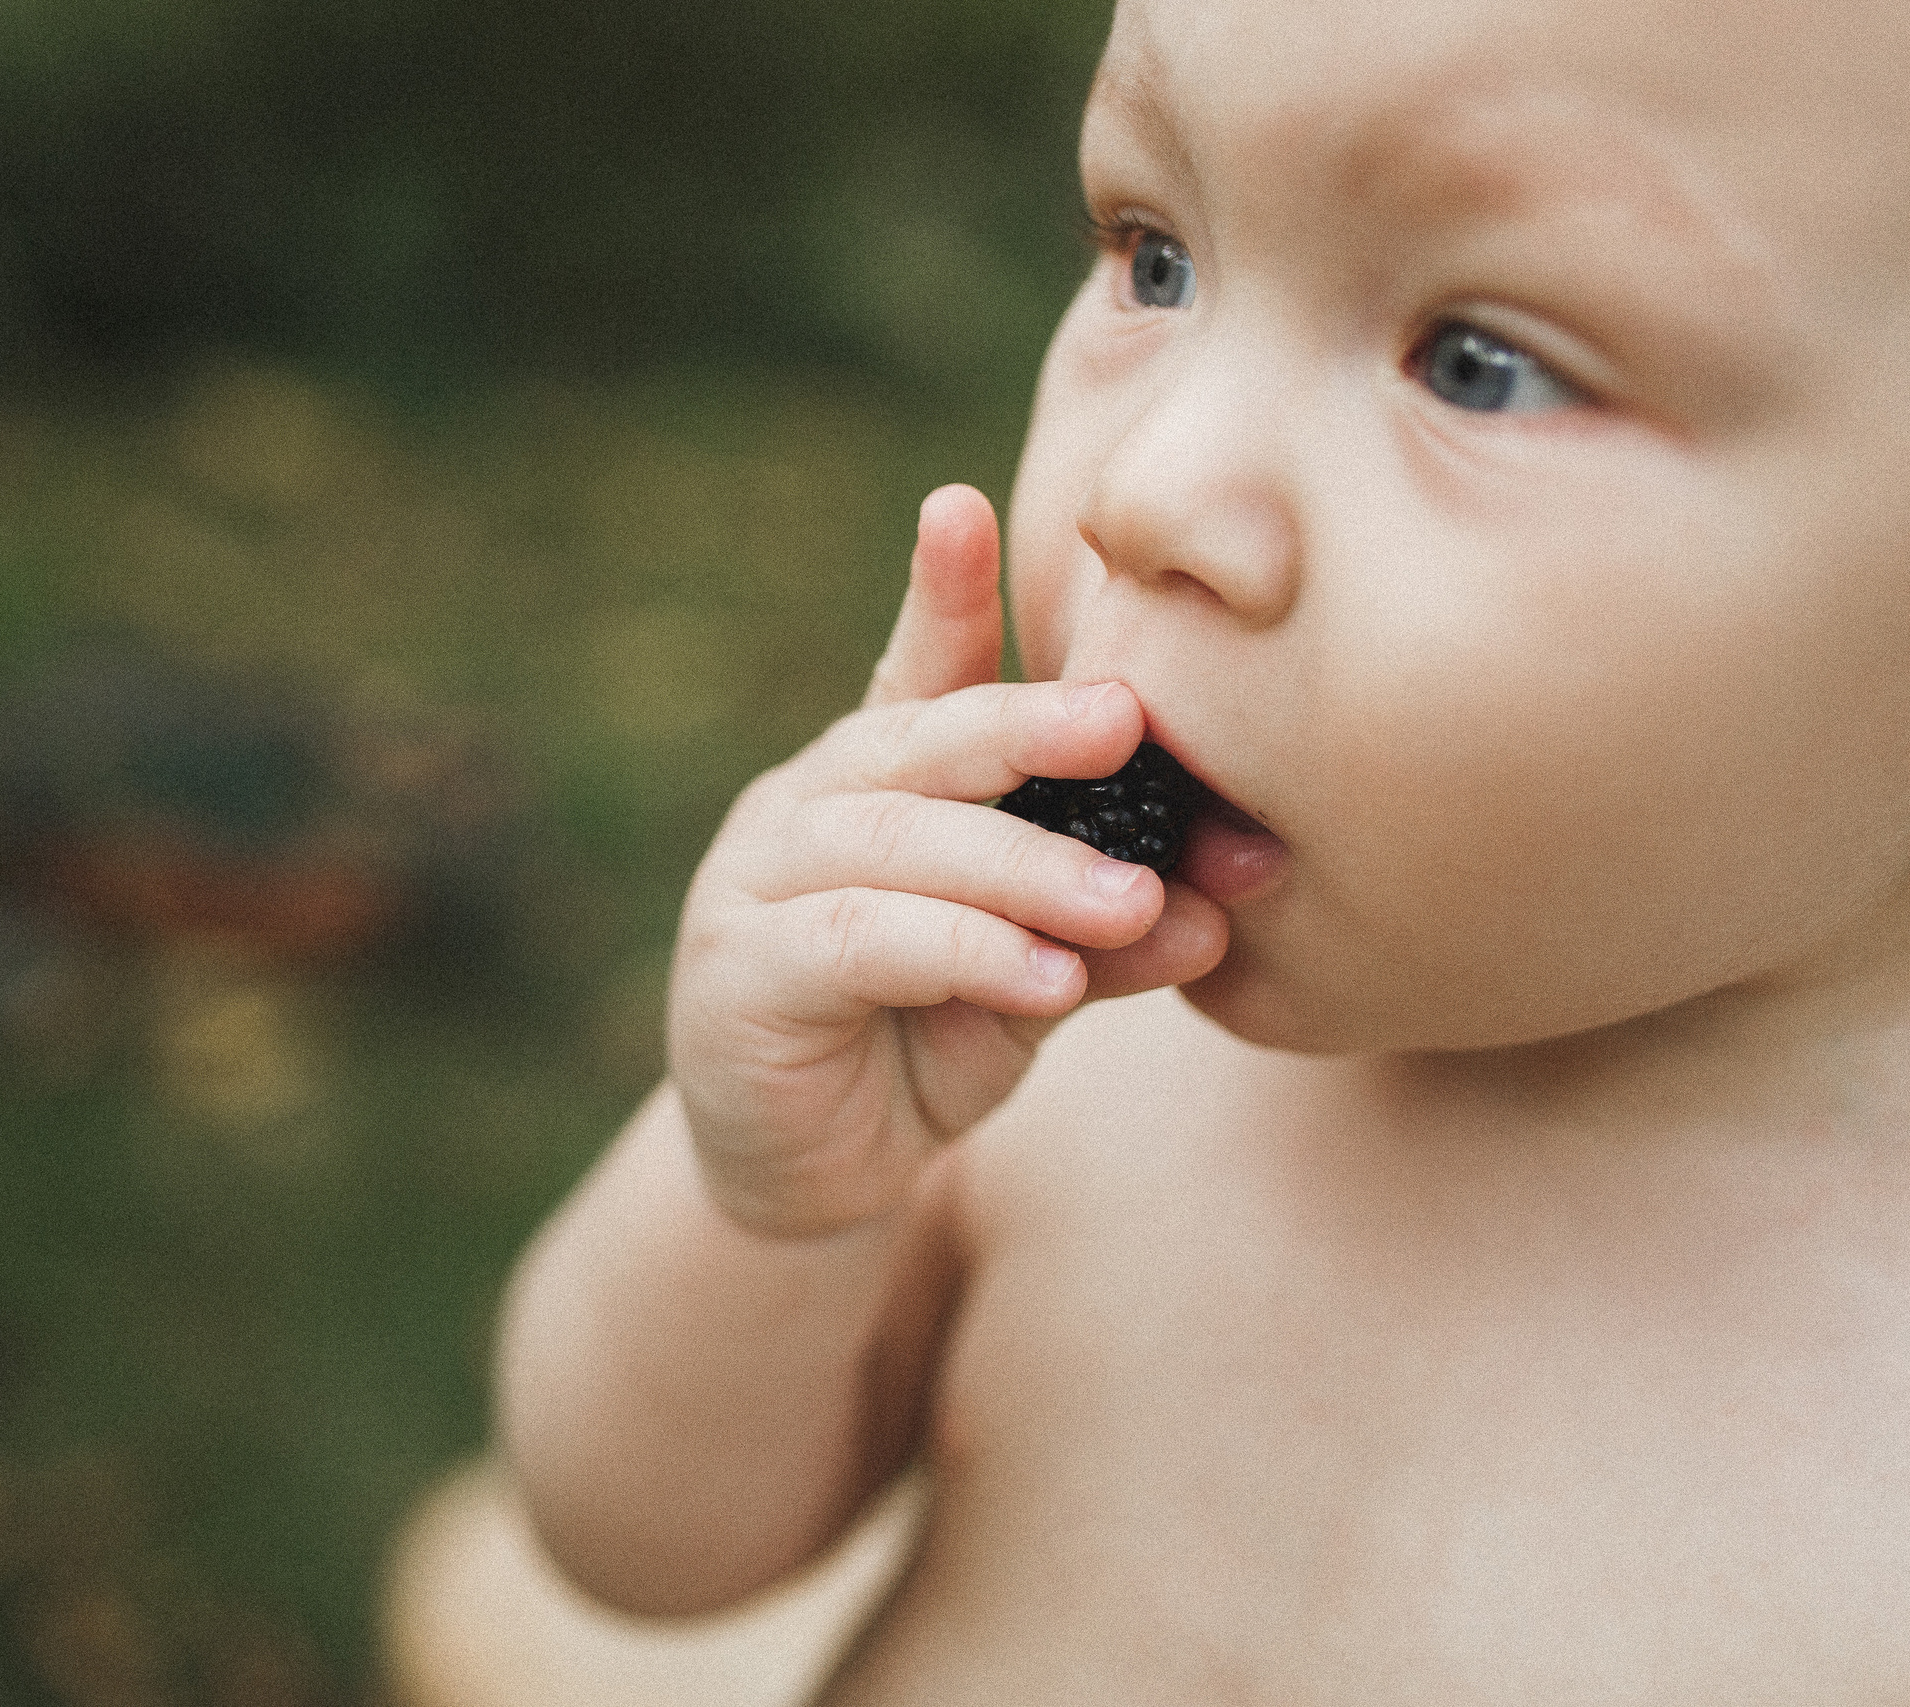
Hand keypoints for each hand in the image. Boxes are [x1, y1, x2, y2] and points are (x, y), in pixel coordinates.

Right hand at [668, 485, 1227, 1235]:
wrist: (810, 1177)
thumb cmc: (921, 1045)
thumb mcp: (1029, 978)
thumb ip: (1102, 928)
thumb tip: (1220, 904)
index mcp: (879, 784)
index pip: (916, 672)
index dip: (939, 590)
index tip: (964, 506)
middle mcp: (807, 807)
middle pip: (917, 741)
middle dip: (1024, 724)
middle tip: (1126, 718)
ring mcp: (756, 881)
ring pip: (899, 843)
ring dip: (1024, 868)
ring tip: (1131, 900)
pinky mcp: (740, 972)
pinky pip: (861, 941)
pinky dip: (961, 953)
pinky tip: (1045, 978)